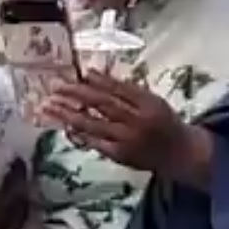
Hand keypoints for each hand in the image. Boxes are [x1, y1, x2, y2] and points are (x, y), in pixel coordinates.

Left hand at [41, 71, 208, 177]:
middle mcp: (138, 121)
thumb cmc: (162, 122)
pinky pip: (95, 142)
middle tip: (56, 86)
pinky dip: (79, 133)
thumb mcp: (152, 102)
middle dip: (77, 94)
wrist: (179, 153)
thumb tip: (94, 77)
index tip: (82, 73)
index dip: (100, 81)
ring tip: (49, 106)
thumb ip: (128, 91)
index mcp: (149, 103)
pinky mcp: (119, 155)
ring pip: (93, 124)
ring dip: (68, 114)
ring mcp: (127, 139)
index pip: (120, 89)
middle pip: (103, 104)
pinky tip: (65, 125)